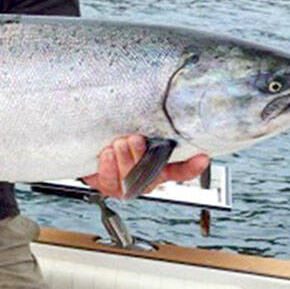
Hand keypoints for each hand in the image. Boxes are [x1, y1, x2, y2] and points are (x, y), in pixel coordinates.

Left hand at [84, 135, 210, 199]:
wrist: (86, 151)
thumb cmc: (113, 138)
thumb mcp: (131, 128)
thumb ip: (145, 123)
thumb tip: (153, 101)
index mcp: (159, 164)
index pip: (182, 169)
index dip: (193, 166)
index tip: (202, 157)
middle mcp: (147, 176)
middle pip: (154, 173)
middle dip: (142, 155)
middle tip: (135, 139)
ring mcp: (130, 184)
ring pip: (132, 177)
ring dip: (124, 158)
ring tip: (117, 144)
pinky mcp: (111, 187)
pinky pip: (112, 181)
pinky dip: (109, 165)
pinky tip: (107, 154)